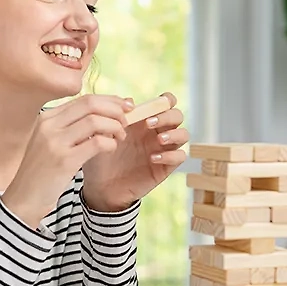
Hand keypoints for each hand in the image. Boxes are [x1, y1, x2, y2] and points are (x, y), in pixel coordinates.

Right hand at [4, 94, 131, 225]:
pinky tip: (111, 149)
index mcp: (47, 118)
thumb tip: (104, 112)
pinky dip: (110, 143)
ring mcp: (55, 142)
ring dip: (115, 127)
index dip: (109, 100)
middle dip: (115, 109)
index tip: (125, 106)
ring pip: (96, 121)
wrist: (23, 199)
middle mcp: (49, 125)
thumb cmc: (41, 172)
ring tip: (120, 137)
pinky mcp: (64, 160)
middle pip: (90, 104)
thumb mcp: (50, 142)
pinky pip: (97, 143)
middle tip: (127, 119)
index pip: (84, 99)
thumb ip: (71, 127)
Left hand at [81, 92, 187, 211]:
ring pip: (184, 135)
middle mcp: (158, 132)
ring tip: (158, 140)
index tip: (157, 103)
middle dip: (167, 116)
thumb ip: (116, 116)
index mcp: (146, 119)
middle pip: (178, 116)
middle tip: (149, 123)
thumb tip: (130, 100)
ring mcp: (164, 149)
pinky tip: (153, 158)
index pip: (166, 103)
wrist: (102, 185)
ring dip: (174, 134)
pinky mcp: (166, 166)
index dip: (167, 100)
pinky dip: (170, 155)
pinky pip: (180, 156)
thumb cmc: (103, 156)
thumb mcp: (105, 134)